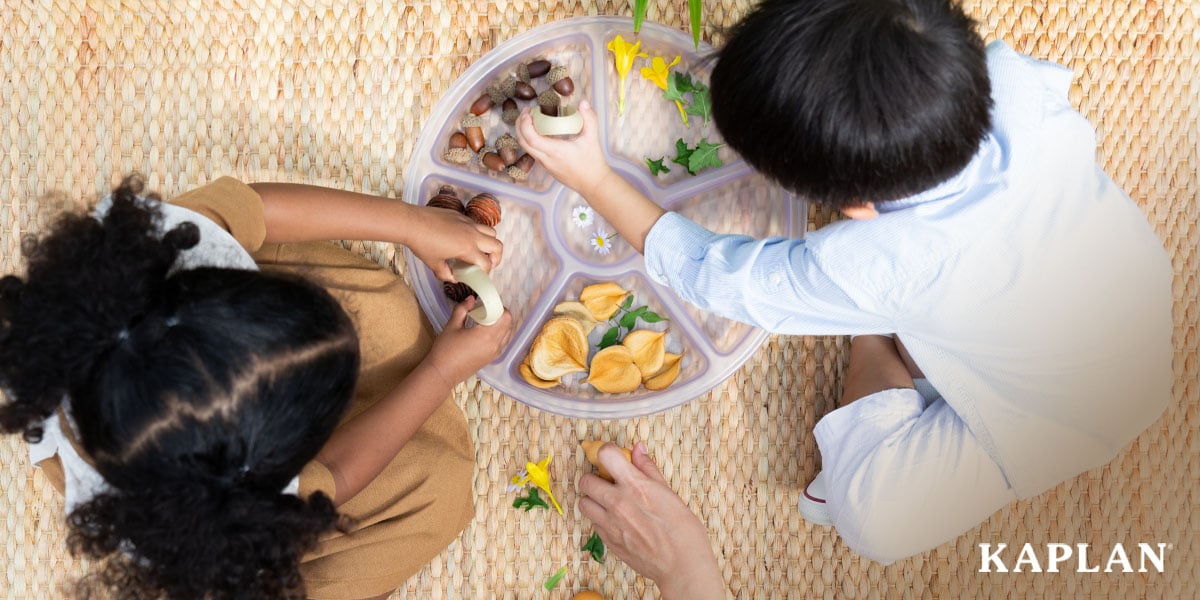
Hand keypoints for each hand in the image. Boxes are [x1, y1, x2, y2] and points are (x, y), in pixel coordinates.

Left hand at [406, 205, 503, 281]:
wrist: (412, 222)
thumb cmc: (422, 244)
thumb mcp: (434, 264)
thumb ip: (446, 274)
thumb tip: (454, 278)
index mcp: (467, 248)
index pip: (486, 264)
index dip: (486, 273)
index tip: (480, 276)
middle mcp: (472, 235)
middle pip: (497, 246)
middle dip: (496, 258)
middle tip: (488, 264)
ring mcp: (468, 223)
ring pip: (491, 231)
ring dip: (490, 243)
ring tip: (481, 250)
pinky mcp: (461, 216)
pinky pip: (477, 224)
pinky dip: (478, 233)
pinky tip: (465, 239)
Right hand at [424, 297, 513, 385]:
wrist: (442, 374)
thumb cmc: (445, 350)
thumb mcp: (452, 326)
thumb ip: (462, 309)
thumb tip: (471, 299)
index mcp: (487, 335)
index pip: (505, 317)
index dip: (500, 307)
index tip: (489, 304)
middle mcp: (495, 344)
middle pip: (509, 324)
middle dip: (501, 315)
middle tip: (487, 310)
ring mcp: (495, 353)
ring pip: (507, 334)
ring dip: (501, 325)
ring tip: (486, 320)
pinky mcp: (491, 359)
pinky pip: (502, 343)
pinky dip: (499, 335)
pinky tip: (485, 332)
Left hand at [516, 99, 612, 196]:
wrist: (593, 184)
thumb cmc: (593, 163)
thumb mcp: (592, 138)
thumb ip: (589, 118)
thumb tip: (583, 102)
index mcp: (555, 151)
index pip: (531, 138)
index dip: (525, 124)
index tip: (527, 112)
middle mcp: (546, 159)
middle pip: (523, 142)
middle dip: (520, 125)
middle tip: (526, 113)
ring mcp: (546, 165)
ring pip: (527, 149)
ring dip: (524, 133)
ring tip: (531, 120)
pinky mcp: (548, 168)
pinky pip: (534, 153)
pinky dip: (531, 141)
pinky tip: (540, 133)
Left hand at [578, 443, 725, 599]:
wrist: (682, 566)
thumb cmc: (683, 530)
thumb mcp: (669, 493)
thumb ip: (648, 469)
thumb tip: (638, 449)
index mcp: (634, 486)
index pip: (605, 455)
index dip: (608, 452)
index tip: (613, 457)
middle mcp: (617, 503)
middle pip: (585, 481)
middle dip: (595, 478)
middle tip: (608, 483)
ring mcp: (610, 524)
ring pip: (583, 503)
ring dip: (593, 500)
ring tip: (608, 502)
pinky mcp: (608, 541)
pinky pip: (593, 524)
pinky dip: (600, 519)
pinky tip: (616, 521)